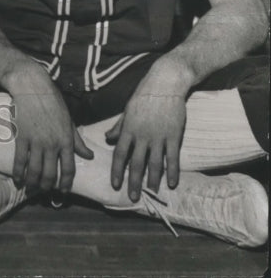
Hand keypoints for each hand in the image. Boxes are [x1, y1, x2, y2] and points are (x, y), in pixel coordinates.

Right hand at [10, 71, 93, 193]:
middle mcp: (53, 144)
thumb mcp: (69, 120)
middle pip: (51, 174)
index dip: (66, 183)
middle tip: (44, 191)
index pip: (69, 169)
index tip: (63, 192)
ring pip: (35, 170)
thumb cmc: (52, 100)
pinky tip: (17, 179)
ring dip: (33, 183)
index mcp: (66, 140)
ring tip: (31, 189)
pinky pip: (20, 159)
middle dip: (47, 186)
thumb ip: (78, 140)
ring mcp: (36, 141)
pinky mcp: (22, 136)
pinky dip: (18, 172)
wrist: (32, 86)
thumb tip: (89, 156)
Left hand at [106, 71, 187, 200]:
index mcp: (128, 129)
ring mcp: (158, 136)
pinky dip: (173, 172)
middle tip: (132, 197)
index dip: (117, 170)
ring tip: (152, 193)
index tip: (114, 184)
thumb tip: (107, 138)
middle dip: (133, 182)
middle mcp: (142, 135)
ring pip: (155, 163)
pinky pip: (173, 157)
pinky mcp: (174, 136)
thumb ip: (118, 126)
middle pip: (136, 163)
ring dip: (153, 180)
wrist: (164, 84)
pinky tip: (172, 184)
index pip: (119, 154)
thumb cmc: (143, 96)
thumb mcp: (127, 110)